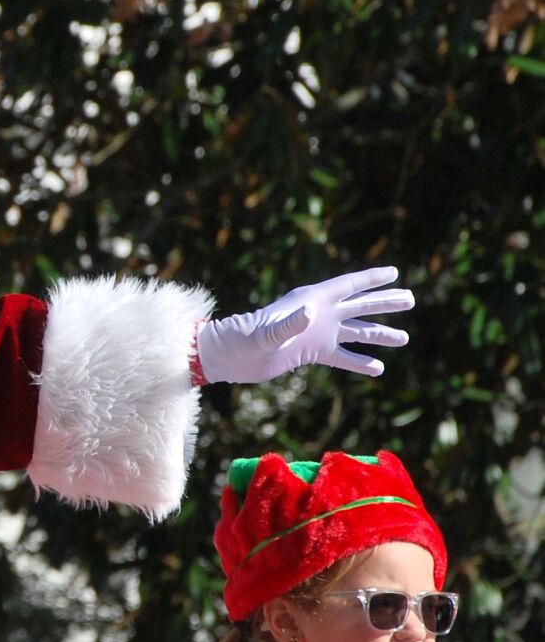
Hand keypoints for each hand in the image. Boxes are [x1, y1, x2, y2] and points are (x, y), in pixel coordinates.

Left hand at [196, 267, 410, 383]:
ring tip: (404, 338)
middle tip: (411, 299)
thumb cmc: (243, 338)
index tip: (395, 273)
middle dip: (384, 303)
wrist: (230, 356)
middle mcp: (318, 314)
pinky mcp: (311, 353)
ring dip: (379, 334)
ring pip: (355, 332)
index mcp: (310, 300)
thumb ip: (288, 324)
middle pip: (358, 305)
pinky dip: (359, 362)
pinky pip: (342, 357)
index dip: (371, 279)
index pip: (347, 286)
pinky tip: (378, 368)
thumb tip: (310, 313)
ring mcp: (316, 333)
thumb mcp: (265, 332)